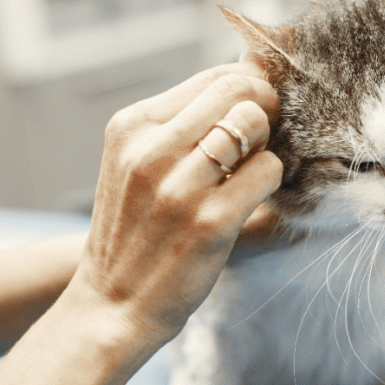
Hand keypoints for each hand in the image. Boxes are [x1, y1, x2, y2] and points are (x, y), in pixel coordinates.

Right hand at [68, 61, 282, 345]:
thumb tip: (248, 78)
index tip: (256, 115)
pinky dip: (272, 181)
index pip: (213, 78)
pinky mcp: (210, 221)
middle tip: (262, 143)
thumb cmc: (136, 232)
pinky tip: (254, 200)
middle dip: (265, 110)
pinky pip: (268, 170)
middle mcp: (150, 149)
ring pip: (255, 125)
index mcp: (131, 127)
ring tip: (250, 175)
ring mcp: (179, 186)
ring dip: (267, 147)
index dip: (249, 90)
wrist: (112, 306)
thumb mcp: (136, 165)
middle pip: (238, 91)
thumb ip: (181, 126)